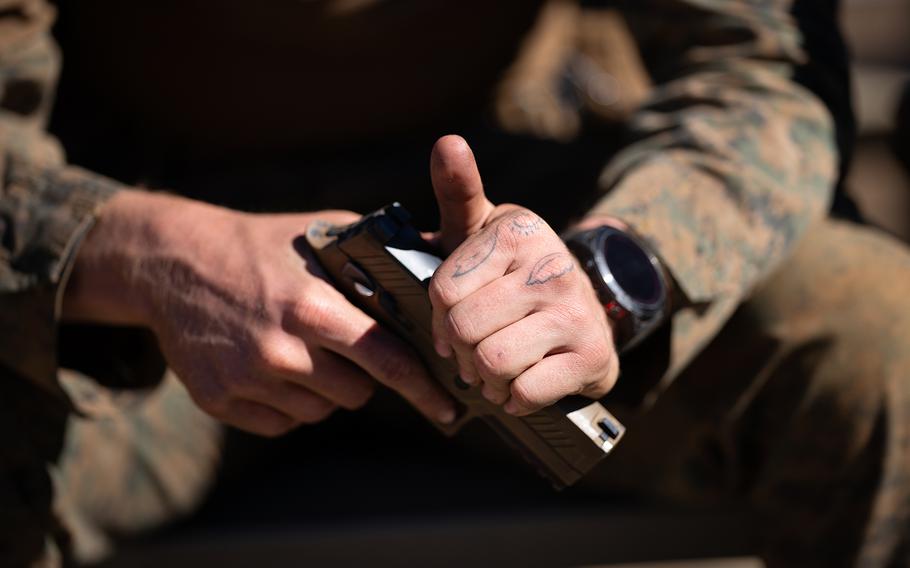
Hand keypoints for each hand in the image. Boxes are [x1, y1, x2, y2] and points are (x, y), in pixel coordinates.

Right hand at [63, 192, 454, 435]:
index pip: (385, 359)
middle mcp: (279, 350)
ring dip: (324, 390)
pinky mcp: (219, 401)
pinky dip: (288, 403)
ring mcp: (246, 380)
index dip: (423, 388)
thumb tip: (443, 258)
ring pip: (320, 412)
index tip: (448, 410)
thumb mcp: (322, 235)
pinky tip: (272, 366)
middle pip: (356, 394)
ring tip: (300, 349)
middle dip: (362, 376)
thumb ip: (382, 253)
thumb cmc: (261, 245)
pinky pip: (282, 423)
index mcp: (311, 306)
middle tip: (342, 346)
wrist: (173, 263)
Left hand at [428, 135, 618, 414]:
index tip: (455, 317)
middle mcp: (552, 264)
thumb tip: (448, 141)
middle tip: (473, 350)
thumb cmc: (512, 273)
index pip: (444, 291)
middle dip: (461, 350)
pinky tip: (520, 384)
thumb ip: (459, 191)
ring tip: (494, 368)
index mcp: (520, 230)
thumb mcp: (482, 231)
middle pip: (466, 329)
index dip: (439, 316)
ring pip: (493, 362)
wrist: (588, 312)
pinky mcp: (593, 356)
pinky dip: (514, 398)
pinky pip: (525, 392)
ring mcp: (576, 311)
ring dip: (485, 378)